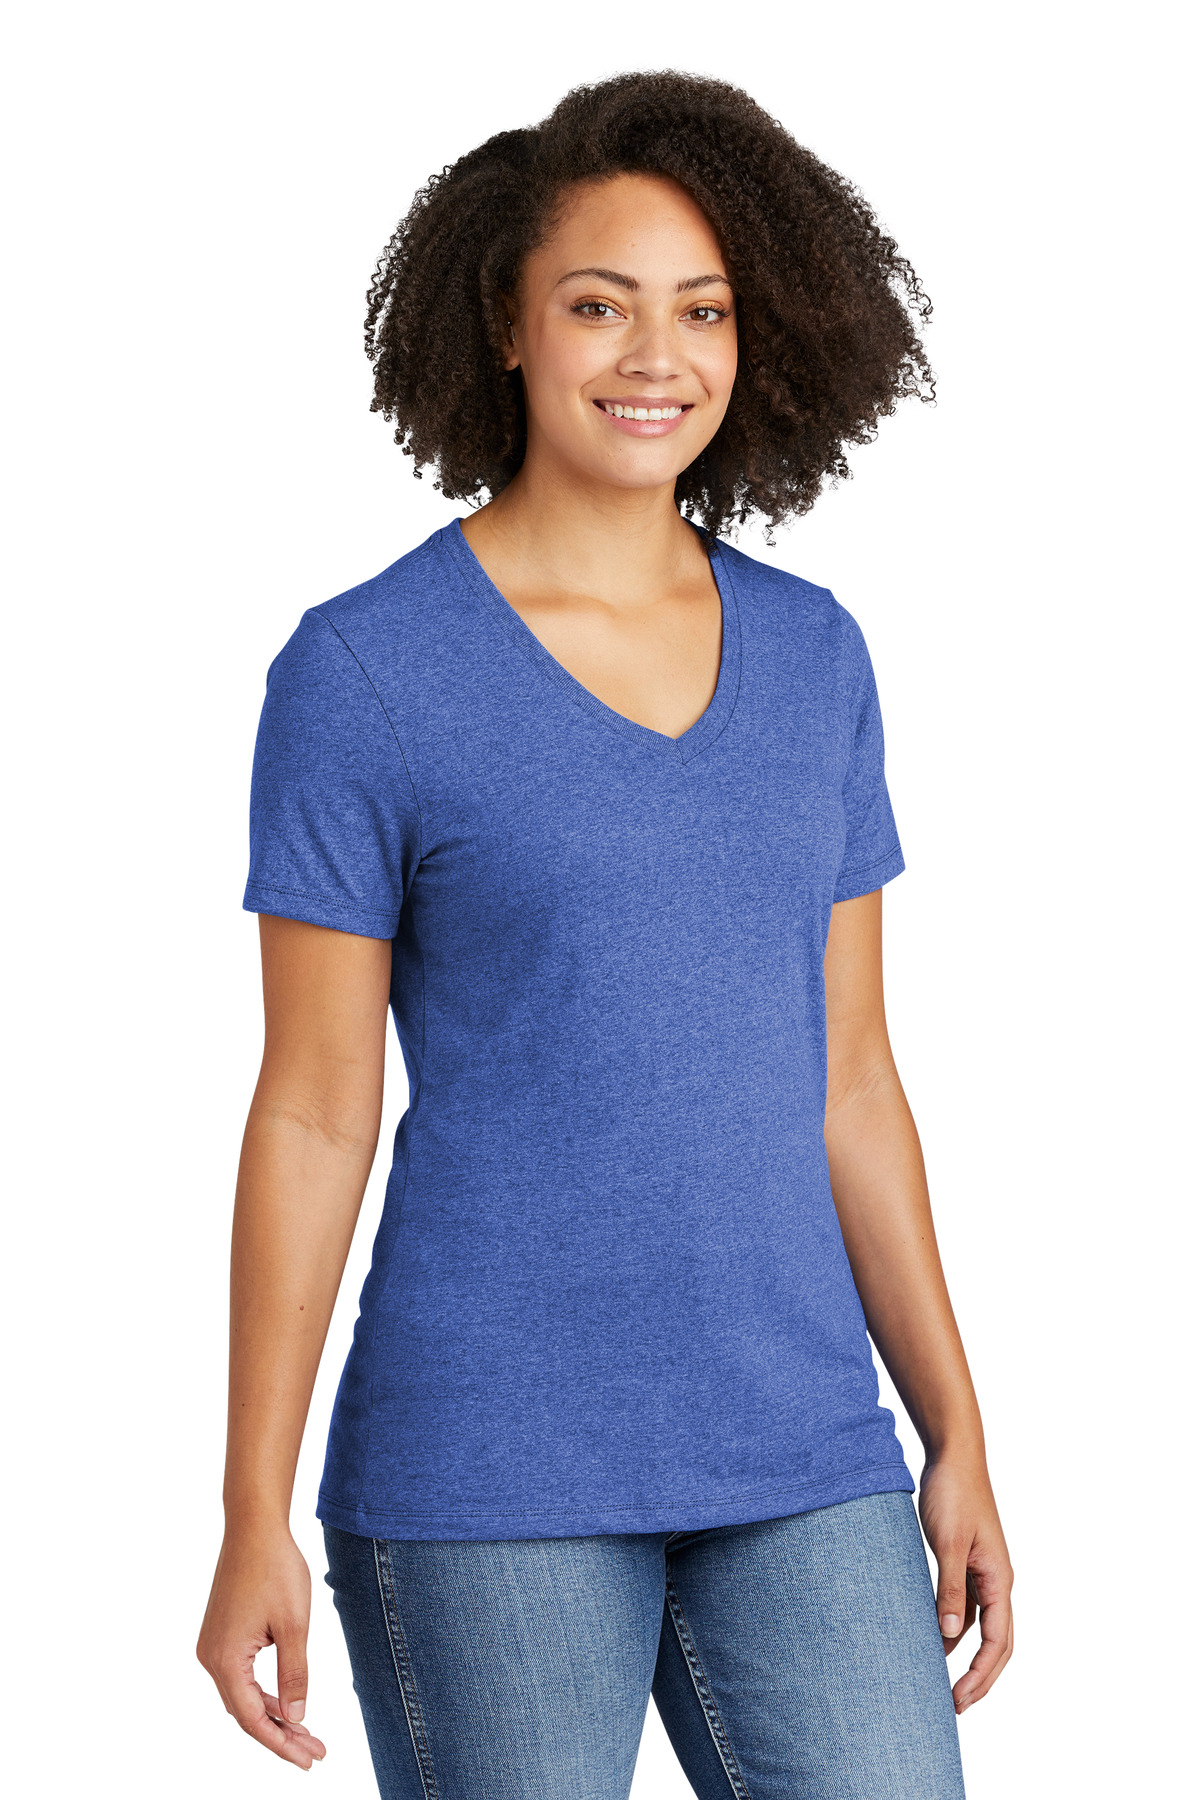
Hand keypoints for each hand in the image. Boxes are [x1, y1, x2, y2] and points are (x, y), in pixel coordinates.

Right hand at [197, 1524, 326, 1768]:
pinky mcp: (220, 1633)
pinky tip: (287, 1701)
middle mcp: (211, 1657)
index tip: (308, 1760)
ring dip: (274, 1714)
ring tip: (306, 1734)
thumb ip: (294, 1675)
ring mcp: (212, 1645)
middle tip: (315, 1752)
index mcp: (225, 1660)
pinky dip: (264, 1692)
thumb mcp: (294, 1625)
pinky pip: (241, 1675)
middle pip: (246, 1712)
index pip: (253, 1719)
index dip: (281, 1744)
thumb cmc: (276, 1569)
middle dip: (281, 1735)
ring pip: (243, 1695)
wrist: (254, 1527)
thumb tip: (297, 1717)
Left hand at [918, 1451, 1013, 1713]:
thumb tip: (950, 1635)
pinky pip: (965, 1606)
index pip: (998, 1642)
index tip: (960, 1700)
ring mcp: (983, 1572)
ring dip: (964, 1655)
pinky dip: (953, 1627)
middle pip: (996, 1643)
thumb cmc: (953, 1493)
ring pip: (980, 1626)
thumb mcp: (948, 1543)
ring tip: (938, 1682)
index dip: (982, 1676)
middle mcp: (996, 1580)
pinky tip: (932, 1639)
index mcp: (999, 1578)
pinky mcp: (966, 1562)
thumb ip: (950, 1588)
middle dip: (979, 1677)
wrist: (953, 1455)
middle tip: (954, 1706)